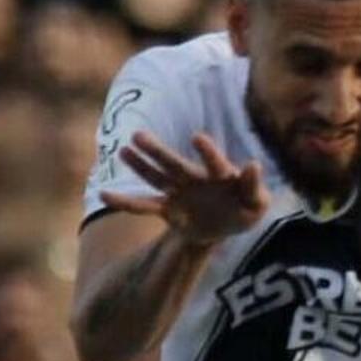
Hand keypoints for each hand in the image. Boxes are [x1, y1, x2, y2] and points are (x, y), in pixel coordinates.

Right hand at [98, 132, 270, 243]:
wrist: (226, 225)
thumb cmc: (246, 209)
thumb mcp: (256, 203)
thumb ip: (253, 186)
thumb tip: (253, 164)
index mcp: (219, 175)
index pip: (214, 162)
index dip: (207, 152)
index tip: (197, 138)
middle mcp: (194, 178)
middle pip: (174, 164)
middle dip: (157, 151)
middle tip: (139, 135)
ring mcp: (178, 191)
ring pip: (155, 177)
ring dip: (140, 166)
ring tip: (123, 150)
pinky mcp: (167, 208)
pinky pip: (144, 205)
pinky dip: (125, 202)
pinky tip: (104, 194)